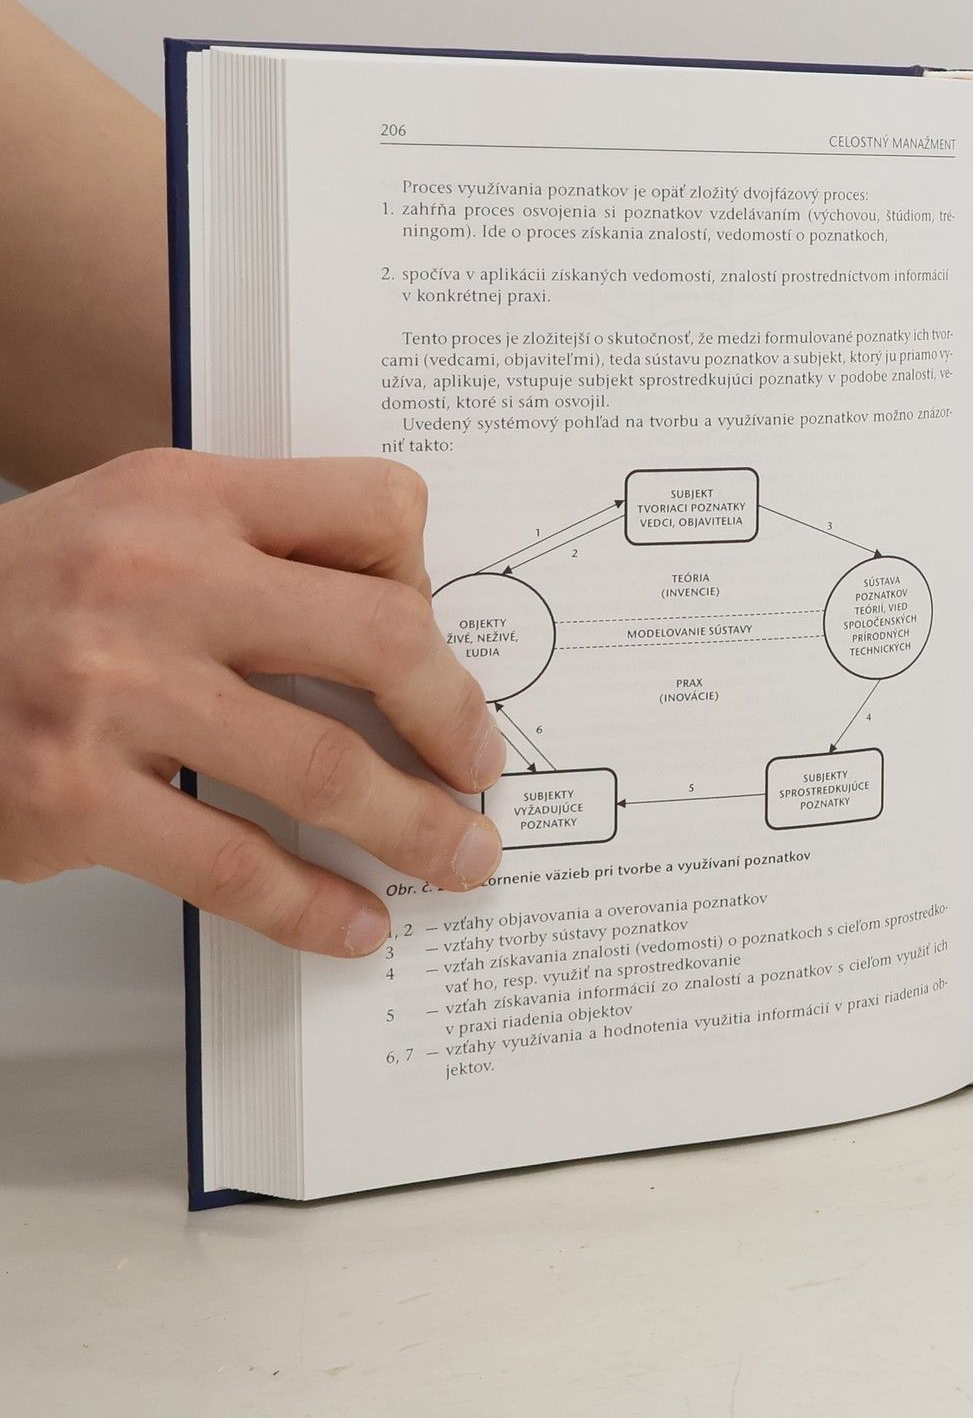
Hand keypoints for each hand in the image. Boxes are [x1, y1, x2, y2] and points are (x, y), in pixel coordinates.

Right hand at [0, 450, 506, 953]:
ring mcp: (111, 693)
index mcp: (186, 497)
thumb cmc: (24, 598)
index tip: (441, 643)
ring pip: (325, 767)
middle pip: (380, 639)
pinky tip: (355, 921)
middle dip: (456, 717)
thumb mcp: (135, 524)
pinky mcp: (72, 798)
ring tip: (461, 854)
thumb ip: (258, 552)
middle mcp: (155, 582)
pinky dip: (311, 904)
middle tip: (481, 764)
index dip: (430, 577)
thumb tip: (408, 635)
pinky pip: (232, 864)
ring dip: (417, 826)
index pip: (373, 509)